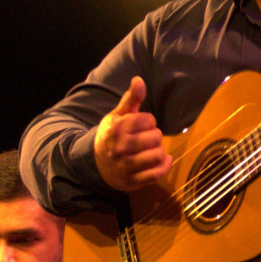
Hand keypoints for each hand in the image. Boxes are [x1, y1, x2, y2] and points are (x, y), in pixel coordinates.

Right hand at [93, 76, 170, 192]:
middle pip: (155, 138)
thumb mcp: (117, 116)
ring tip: (152, 149)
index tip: (142, 125)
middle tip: (147, 138)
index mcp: (117, 129)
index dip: (149, 121)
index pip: (148, 120)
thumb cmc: (111, 135)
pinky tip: (163, 160)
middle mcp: (120, 148)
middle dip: (155, 136)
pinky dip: (164, 166)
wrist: (96, 163)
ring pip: (158, 155)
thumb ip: (131, 99)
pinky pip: (156, 174)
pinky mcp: (131, 182)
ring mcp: (125, 167)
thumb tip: (139, 80)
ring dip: (160, 151)